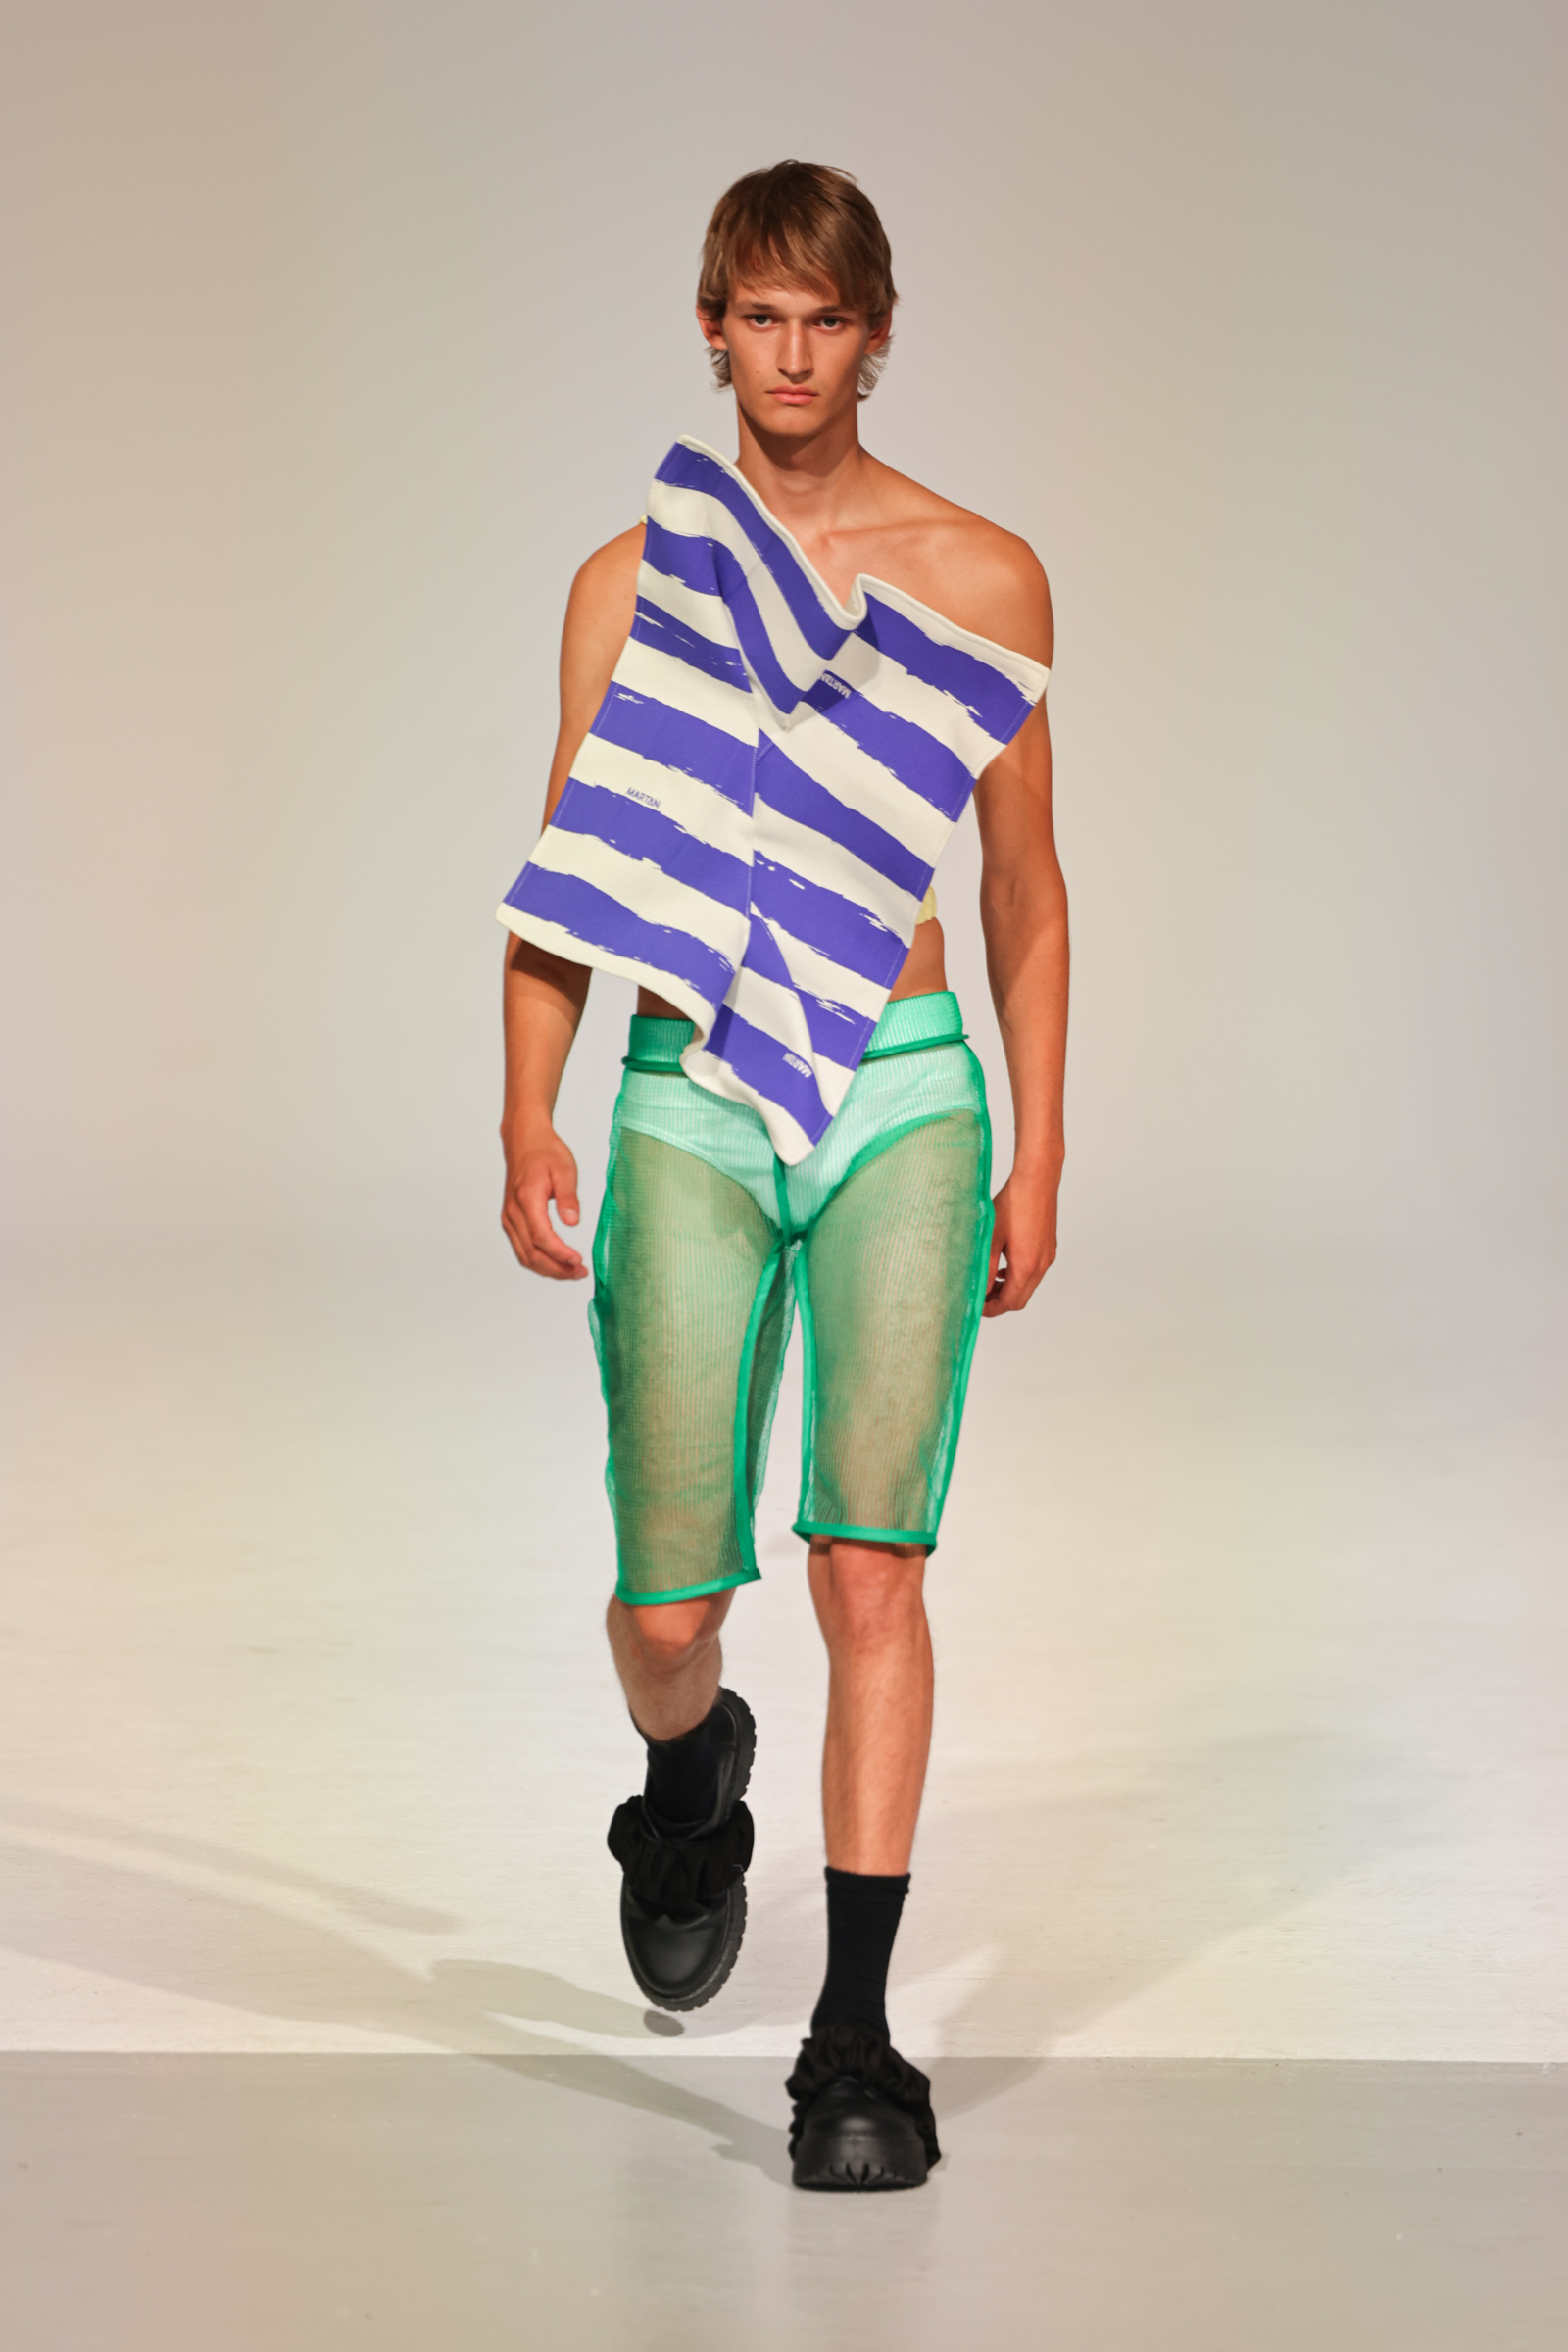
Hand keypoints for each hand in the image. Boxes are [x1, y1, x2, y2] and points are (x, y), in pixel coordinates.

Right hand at [501, 1124, 587, 1279]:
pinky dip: (538, 1261)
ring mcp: (509, 1218)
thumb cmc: (545, 1152)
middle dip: (556, 1269)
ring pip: (524, 1255)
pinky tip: (557, 1263)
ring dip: (548, 1269)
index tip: (578, 1262)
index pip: (541, 1237)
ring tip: (572, 1272)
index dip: (560, 1254)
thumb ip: (568, 1197)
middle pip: (531, 1253)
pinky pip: (521, 1249)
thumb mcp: (565, 1170)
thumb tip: (572, 1222)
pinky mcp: (510, 1221)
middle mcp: (513, 1212)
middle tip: (579, 1273)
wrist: (524, 1142)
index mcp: (527, 1199)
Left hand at [983, 1165, 1058, 1317]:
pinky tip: (1005, 1264)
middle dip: (1000, 1301)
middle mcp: (1041, 1264)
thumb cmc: (1013, 1203)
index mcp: (1027, 1265)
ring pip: (1029, 1285)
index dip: (992, 1309)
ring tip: (990, 1280)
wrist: (1037, 1179)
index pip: (1011, 1302)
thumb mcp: (991, 1237)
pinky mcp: (1049, 1247)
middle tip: (981, 1295)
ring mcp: (1047, 1256)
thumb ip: (986, 1267)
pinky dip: (1019, 1275)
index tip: (977, 1305)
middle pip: (1021, 1298)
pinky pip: (1034, 1271)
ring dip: (1010, 1288)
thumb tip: (980, 1289)